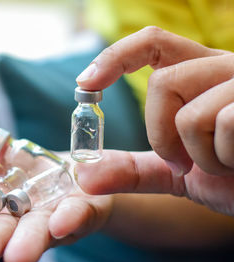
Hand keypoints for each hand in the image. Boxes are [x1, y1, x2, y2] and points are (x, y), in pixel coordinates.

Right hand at [0, 137, 111, 261]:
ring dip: (25, 242)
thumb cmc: (20, 159)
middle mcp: (16, 214)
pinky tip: (59, 223)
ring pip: (35, 230)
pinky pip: (78, 214)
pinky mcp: (83, 209)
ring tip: (16, 257)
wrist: (72, 161)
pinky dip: (69, 219)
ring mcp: (50, 214)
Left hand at [76, 26, 233, 214]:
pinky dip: (221, 160)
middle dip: (160, 135)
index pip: (152, 43)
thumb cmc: (231, 176)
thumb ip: (132, 170)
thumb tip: (85, 176)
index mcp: (199, 74)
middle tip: (180, 162)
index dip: (115, 58)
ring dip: (198, 156)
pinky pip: (222, 124)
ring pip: (191, 112)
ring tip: (222, 164)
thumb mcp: (174, 172)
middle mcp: (224, 68)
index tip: (86, 84)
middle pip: (164, 82)